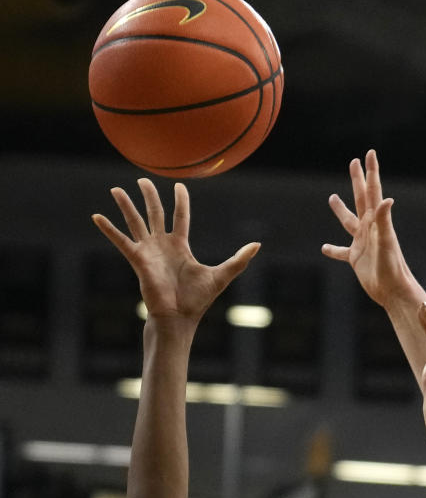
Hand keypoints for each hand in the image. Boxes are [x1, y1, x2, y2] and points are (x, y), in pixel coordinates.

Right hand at [91, 178, 258, 322]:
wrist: (179, 317)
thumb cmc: (197, 300)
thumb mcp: (222, 275)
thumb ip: (239, 260)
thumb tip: (258, 245)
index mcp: (181, 246)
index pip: (181, 216)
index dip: (180, 201)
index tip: (179, 186)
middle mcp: (162, 245)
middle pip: (154, 213)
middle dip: (149, 196)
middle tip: (142, 180)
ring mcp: (149, 251)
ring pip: (135, 221)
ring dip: (126, 205)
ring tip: (116, 189)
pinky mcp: (137, 259)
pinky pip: (120, 240)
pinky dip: (108, 228)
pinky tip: (96, 216)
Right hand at [322, 149, 415, 307]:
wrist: (393, 291)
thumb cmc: (393, 268)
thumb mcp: (387, 242)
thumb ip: (385, 220)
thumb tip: (387, 199)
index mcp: (377, 221)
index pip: (373, 191)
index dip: (371, 172)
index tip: (369, 153)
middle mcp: (370, 228)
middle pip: (361, 198)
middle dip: (358, 180)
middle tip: (353, 162)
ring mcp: (362, 243)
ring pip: (348, 221)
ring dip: (341, 210)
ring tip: (332, 197)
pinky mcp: (357, 259)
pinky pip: (342, 252)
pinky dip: (333, 250)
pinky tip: (324, 248)